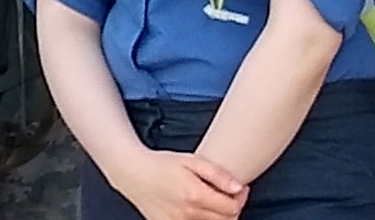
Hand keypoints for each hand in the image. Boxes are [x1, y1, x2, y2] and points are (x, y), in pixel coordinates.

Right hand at [101, 149, 244, 219]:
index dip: (241, 198)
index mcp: (195, 195)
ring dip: (219, 215)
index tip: (239, 189)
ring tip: (212, 199)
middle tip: (228, 194)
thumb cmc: (162, 164)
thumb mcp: (191, 161)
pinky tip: (197, 207)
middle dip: (233, 207)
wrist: (133, 174)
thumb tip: (239, 187)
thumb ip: (217, 174)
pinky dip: (202, 219)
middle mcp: (187, 213)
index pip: (232, 208)